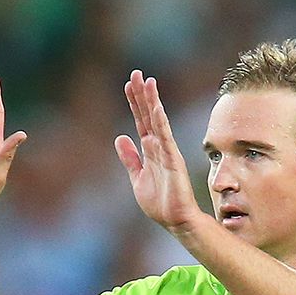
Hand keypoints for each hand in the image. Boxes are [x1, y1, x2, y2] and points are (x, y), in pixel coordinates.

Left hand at [115, 70, 205, 235]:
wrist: (176, 221)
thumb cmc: (160, 203)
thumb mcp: (137, 178)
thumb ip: (129, 158)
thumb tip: (120, 137)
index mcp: (150, 151)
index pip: (141, 121)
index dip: (135, 103)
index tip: (129, 84)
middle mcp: (159, 147)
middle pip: (149, 116)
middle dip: (142, 95)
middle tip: (136, 73)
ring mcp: (167, 152)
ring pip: (158, 122)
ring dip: (152, 102)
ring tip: (148, 82)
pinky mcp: (173, 161)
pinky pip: (166, 139)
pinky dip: (161, 125)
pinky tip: (156, 110)